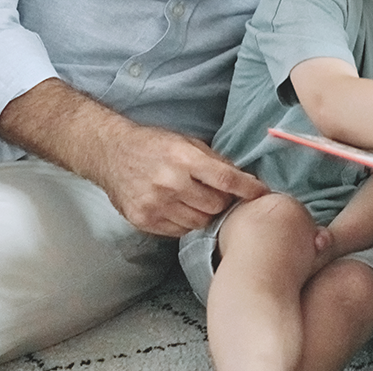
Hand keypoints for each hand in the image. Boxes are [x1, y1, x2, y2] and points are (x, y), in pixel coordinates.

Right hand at [0, 79, 269, 237]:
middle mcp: (170, 182)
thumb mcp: (187, 142)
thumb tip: (244, 179)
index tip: (262, 193)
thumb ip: (214, 161)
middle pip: (215, 205)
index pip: (226, 178)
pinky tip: (184, 209)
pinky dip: (188, 223)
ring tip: (202, 202)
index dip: (248, 188)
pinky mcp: (144, 220)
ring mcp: (155, 204)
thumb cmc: (154, 144)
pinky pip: (179, 231)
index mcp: (184, 158)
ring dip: (207, 215)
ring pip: (199, 222)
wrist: (110, 153)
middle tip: (225, 197)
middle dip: (225, 202)